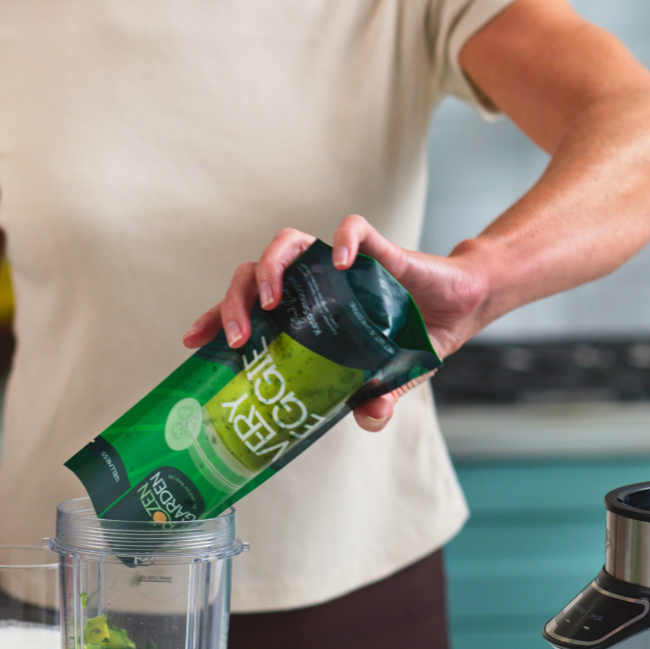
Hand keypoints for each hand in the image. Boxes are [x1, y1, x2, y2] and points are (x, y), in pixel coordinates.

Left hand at [182, 217, 486, 431]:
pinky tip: (341, 261)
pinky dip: (344, 240)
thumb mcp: (389, 380)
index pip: (245, 307)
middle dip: (234, 302)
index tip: (192, 341)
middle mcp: (311, 284)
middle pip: (253, 273)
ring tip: (272, 301)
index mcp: (302, 313)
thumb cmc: (410, 340)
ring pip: (287, 243)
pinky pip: (354, 229)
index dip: (214, 319)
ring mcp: (339, 264)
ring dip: (271, 268)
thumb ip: (376, 399)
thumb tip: (370, 418)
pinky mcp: (377, 249)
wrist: (457, 310)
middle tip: (237, 338)